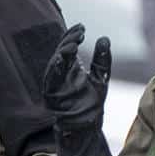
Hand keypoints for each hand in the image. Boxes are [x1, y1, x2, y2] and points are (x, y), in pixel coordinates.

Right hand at [43, 23, 113, 155]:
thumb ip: (101, 59)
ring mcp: (53, 86)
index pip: (67, 48)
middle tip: (79, 33)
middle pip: (60, 54)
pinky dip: (55, 68)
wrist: (86, 127)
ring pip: (54, 65)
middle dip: (67, 42)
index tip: (82, 27)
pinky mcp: (51, 96)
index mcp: (68, 70)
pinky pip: (51, 80)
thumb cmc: (91, 104)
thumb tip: (103, 38)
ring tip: (72, 44)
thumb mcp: (100, 77)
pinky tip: (63, 58)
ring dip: (62, 53)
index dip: (72, 36)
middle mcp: (59, 76)